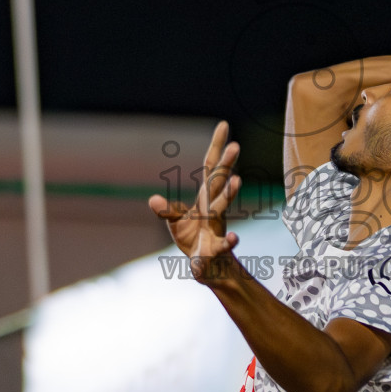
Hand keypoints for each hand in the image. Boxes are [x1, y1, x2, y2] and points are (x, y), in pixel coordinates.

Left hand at [148, 121, 243, 278]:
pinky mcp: (217, 247)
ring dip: (229, 194)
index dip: (217, 146)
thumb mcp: (176, 223)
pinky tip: (233, 239)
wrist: (209, 267)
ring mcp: (216, 226)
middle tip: (236, 145)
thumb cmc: (193, 240)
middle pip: (218, 182)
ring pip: (223, 207)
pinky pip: (224, 244)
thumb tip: (153, 200)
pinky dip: (228, 241)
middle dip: (226, 165)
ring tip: (237, 180)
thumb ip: (168, 211)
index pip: (211, 167)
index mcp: (205, 197)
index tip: (225, 124)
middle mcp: (214, 207)